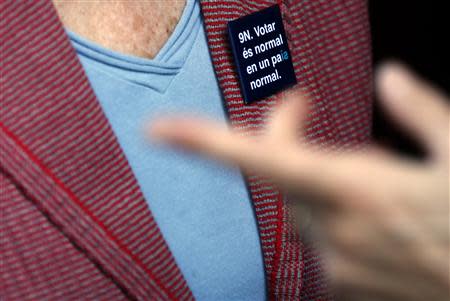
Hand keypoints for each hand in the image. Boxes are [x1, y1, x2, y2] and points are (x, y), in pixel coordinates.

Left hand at [149, 64, 448, 300]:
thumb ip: (423, 111)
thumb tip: (390, 78)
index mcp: (359, 189)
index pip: (264, 159)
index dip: (206, 142)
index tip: (161, 129)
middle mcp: (335, 231)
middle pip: (280, 175)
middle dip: (284, 139)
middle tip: (301, 107)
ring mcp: (337, 265)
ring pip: (301, 207)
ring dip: (318, 181)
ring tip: (370, 173)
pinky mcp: (344, 286)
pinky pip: (321, 239)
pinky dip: (335, 217)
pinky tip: (374, 217)